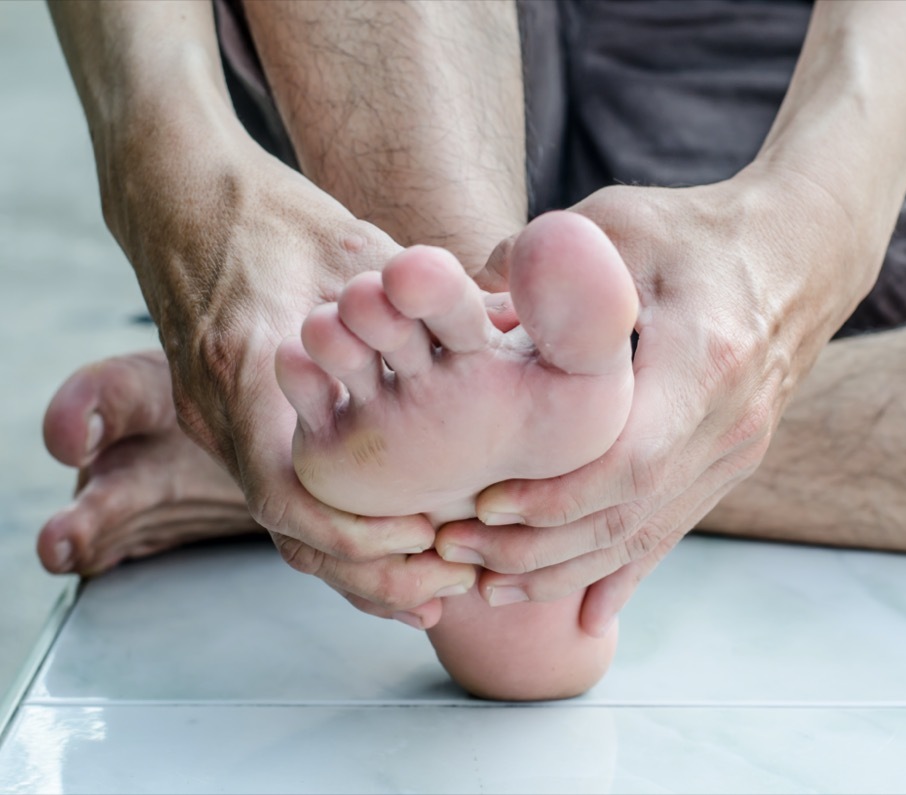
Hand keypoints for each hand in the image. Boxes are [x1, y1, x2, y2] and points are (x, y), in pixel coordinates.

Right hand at [108, 130, 477, 626]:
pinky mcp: (232, 427)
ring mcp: (217, 425)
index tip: (422, 538)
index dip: (352, 532)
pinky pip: (283, 501)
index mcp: (247, 365)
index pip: (283, 488)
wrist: (184, 203)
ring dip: (356, 567)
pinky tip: (396, 553)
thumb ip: (422, 295)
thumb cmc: (274, 217)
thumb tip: (513, 326)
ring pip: (288, 528)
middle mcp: (220, 412)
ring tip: (434, 594)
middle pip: (289, 530)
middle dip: (366, 573)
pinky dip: (337, 536)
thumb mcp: (355, 246)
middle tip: (445, 590)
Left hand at [437, 165, 881, 633]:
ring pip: (647, 534)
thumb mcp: (621, 223)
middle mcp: (729, 420)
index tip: (483, 507)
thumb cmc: (701, 229)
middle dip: (539, 546)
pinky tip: (587, 616)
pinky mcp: (734, 460)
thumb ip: (539, 262)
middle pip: (630, 514)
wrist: (802, 252)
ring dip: (568, 570)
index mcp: (705, 360)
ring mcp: (737, 449)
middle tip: (457, 555)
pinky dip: (624, 572)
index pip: (630, 460)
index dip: (555, 498)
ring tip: (492, 590)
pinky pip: (674, 528)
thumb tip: (462, 304)